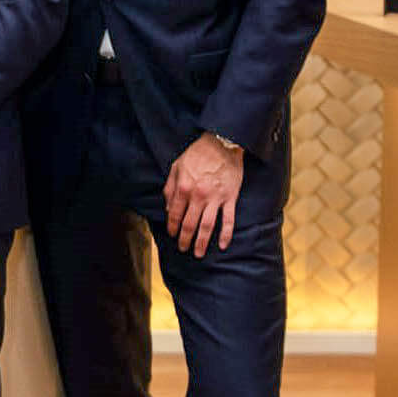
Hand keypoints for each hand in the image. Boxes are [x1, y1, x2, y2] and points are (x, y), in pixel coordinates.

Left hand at [163, 134, 242, 256]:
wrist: (222, 143)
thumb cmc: (197, 154)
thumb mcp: (176, 167)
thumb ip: (170, 188)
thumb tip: (167, 208)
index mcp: (183, 188)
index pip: (175, 214)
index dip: (172, 227)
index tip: (172, 235)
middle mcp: (198, 196)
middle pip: (190, 224)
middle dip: (185, 240)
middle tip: (183, 249)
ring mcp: (215, 199)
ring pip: (207, 226)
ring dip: (202, 242)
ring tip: (198, 254)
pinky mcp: (230, 198)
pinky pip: (228, 220)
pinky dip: (226, 234)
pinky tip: (223, 245)